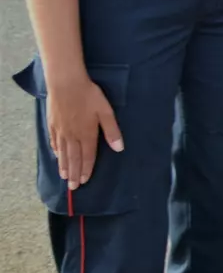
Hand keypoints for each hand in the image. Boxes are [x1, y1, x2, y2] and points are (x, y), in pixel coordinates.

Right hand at [43, 72, 123, 190]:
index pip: (88, 156)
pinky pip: (54, 141)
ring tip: (65, 177)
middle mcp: (73, 136)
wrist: (66, 84)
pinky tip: (57, 156)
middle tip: (73, 188)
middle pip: (74, 158)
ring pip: (63, 152)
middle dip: (74, 173)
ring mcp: (61, 130)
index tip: (85, 181)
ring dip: (64, 166)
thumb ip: (112, 131)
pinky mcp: (53, 124)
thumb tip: (119, 148)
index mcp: (87, 134)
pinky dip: (56, 151)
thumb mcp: (106, 111)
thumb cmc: (89, 96)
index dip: (87, 169)